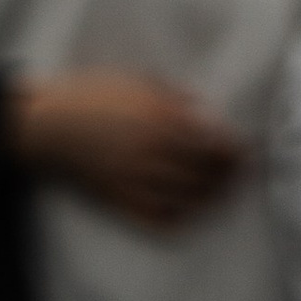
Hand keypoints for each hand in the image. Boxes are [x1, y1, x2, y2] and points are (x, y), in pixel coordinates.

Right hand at [7, 69, 246, 228]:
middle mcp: (153, 152)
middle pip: (204, 174)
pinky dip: (175, 218)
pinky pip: (153, 217)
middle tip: (241, 176)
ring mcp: (135, 179)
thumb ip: (174, 97)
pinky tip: (187, 213)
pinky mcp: (117, 198)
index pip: (213, 144)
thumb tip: (201, 112)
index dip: (235, 152)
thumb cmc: (98, 95)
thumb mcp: (142, 82)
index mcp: (163, 119)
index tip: (247, 153)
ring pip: (184, 199)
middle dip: (228, 177)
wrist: (53, 124)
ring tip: (221, 194)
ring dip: (209, 199)